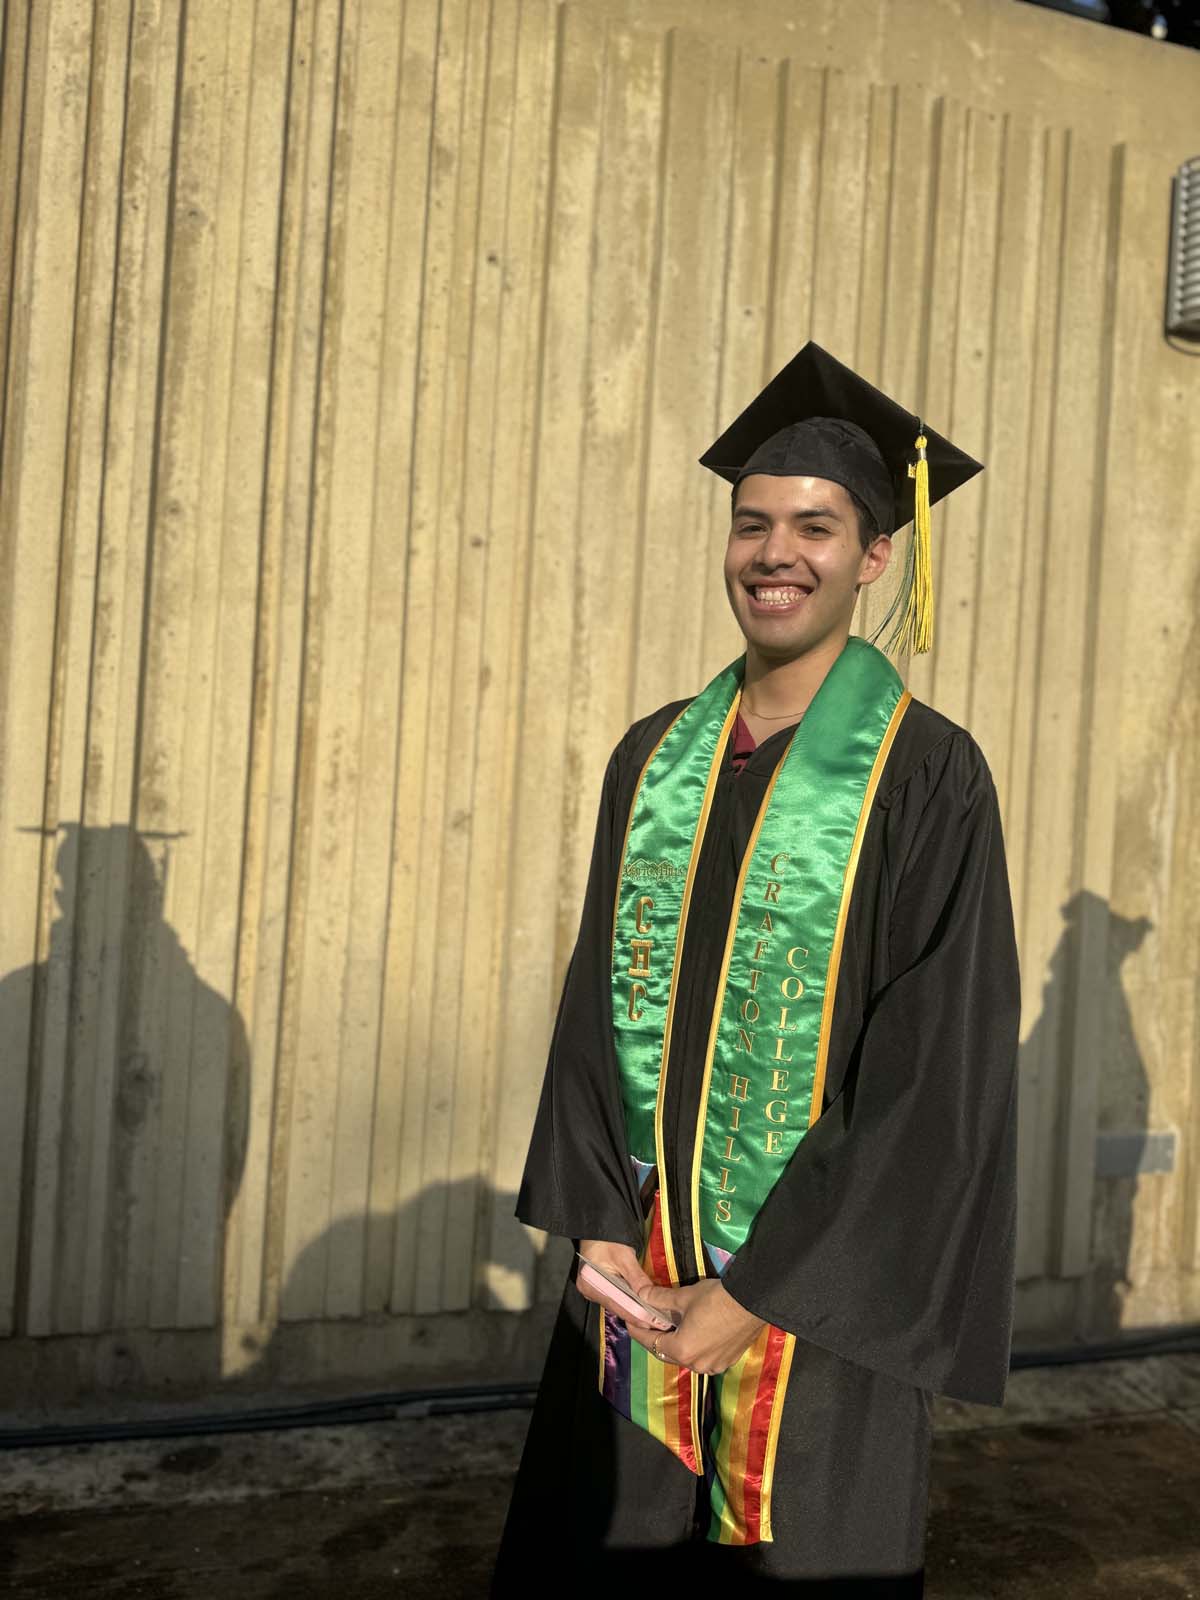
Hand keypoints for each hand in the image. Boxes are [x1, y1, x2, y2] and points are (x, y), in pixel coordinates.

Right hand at [575, 1238, 669, 1330]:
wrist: (596, 1226)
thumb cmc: (607, 1238)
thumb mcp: (624, 1256)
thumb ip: (636, 1278)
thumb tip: (649, 1297)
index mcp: (591, 1284)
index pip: (616, 1305)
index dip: (635, 1314)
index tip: (651, 1322)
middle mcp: (589, 1291)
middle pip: (616, 1306)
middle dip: (636, 1313)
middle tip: (655, 1321)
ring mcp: (593, 1290)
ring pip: (617, 1303)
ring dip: (633, 1308)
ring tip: (651, 1315)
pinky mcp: (599, 1287)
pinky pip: (615, 1297)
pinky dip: (628, 1300)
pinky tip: (641, 1304)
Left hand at [627, 1279, 764, 1374]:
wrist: (752, 1302)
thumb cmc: (715, 1299)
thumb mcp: (684, 1296)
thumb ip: (659, 1298)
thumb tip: (640, 1292)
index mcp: (682, 1350)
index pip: (651, 1343)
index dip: (639, 1332)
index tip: (630, 1323)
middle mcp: (696, 1364)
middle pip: (668, 1353)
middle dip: (657, 1339)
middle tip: (649, 1324)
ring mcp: (714, 1366)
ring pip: (687, 1357)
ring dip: (677, 1344)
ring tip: (672, 1328)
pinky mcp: (728, 1362)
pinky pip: (704, 1358)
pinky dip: (695, 1347)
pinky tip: (696, 1334)